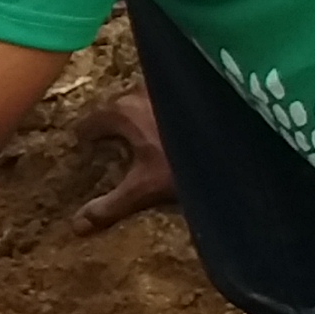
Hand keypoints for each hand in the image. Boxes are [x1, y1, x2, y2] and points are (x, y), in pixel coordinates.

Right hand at [68, 84, 177, 234]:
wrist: (238, 144)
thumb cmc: (185, 162)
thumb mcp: (144, 189)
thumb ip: (109, 206)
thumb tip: (76, 226)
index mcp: (122, 112)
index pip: (91, 122)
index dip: (86, 137)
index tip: (86, 147)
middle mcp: (140, 91)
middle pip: (116, 106)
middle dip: (114, 123)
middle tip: (115, 143)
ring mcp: (167, 86)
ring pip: (143, 99)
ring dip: (141, 114)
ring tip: (146, 134)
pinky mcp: (192, 88)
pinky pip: (168, 98)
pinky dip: (165, 110)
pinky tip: (177, 127)